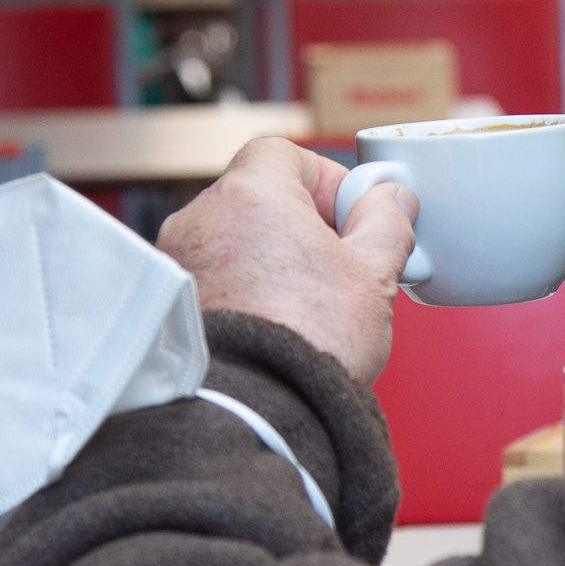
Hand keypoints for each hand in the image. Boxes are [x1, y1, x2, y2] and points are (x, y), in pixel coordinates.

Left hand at [158, 139, 419, 381]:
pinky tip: (276, 328)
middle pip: (258, 200)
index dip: (324, 178)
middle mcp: (200, 219)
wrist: (253, 412)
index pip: (283, 154)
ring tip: (309, 306)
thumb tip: (392, 199)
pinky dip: (243, 295)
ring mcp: (178, 263)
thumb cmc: (308, 341)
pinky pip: (214, 282)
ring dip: (270, 263)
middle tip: (341, 265)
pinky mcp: (173, 307)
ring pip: (234, 244)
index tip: (351, 213)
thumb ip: (387, 222)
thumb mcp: (372, 274)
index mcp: (250, 193)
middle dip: (301, 226)